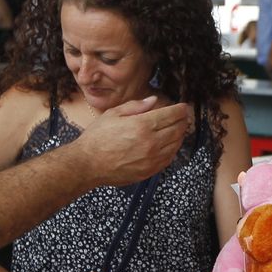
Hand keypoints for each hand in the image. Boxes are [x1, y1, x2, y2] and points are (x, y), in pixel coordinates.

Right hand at [75, 97, 191, 185]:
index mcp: (142, 125)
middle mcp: (151, 143)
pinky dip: (173, 149)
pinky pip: (169, 159)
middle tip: (183, 116)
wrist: (87, 164)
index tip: (183, 106)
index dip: (181, 109)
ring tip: (178, 128)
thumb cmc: (97, 138)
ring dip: (180, 135)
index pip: (171, 115)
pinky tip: (170, 144)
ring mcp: (152, 159)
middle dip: (183, 120)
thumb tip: (154, 100)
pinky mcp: (149, 171)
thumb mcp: (113, 114)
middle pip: (178, 129)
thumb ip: (136, 106)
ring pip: (176, 144)